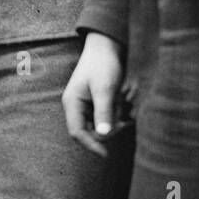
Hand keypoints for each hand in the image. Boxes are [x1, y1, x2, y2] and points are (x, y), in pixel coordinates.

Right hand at [62, 32, 124, 157]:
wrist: (107, 44)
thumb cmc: (103, 64)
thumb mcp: (105, 88)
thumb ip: (104, 112)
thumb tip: (104, 136)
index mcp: (72, 103)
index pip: (77, 132)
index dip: (90, 145)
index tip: (106, 154)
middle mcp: (77, 106)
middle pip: (91, 130)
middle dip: (110, 126)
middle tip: (126, 114)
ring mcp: (87, 104)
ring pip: (102, 123)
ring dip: (116, 116)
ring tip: (126, 98)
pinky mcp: (97, 101)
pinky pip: (108, 115)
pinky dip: (118, 111)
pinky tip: (127, 97)